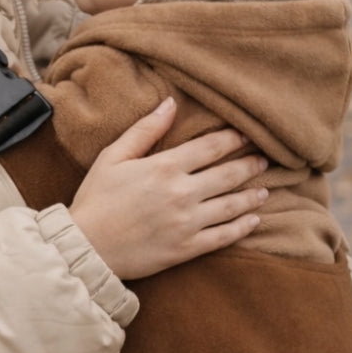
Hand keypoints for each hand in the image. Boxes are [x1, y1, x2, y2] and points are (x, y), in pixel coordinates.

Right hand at [69, 97, 267, 279]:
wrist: (86, 247)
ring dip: (253, 195)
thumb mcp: (112, 157)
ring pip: (232, 205)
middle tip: (264, 160)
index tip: (247, 134)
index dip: (234, 138)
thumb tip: (171, 104)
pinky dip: (243, 227)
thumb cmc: (95, 200)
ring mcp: (187, 222)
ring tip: (265, 190)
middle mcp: (182, 193)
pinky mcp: (187, 248)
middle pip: (229, 174)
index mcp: (165, 167)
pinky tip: (254, 220)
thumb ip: (144, 130)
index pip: (212, 147)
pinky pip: (224, 236)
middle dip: (250, 165)